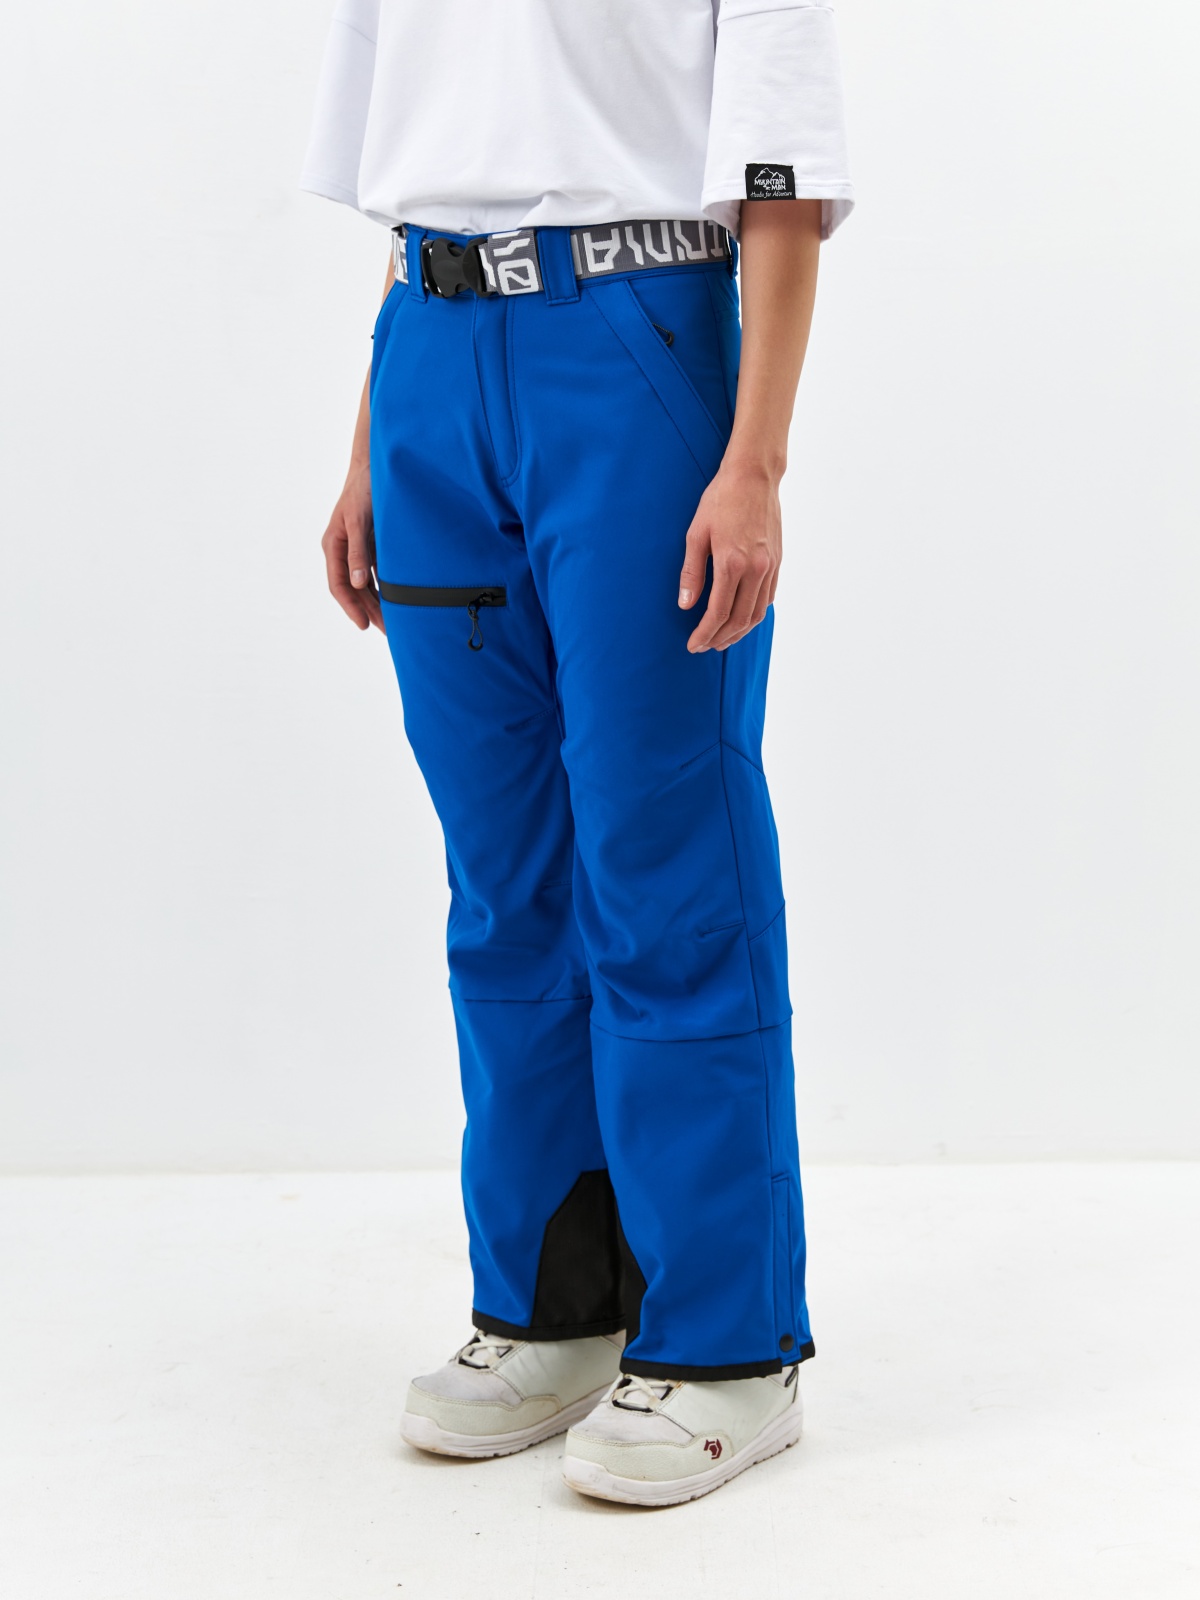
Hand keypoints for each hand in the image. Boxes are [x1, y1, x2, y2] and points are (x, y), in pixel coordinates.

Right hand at [321, 458, 382, 631]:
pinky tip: (398, 600)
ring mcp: (359, 547)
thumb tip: (358, 584)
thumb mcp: (359, 519)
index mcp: (333, 544)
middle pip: (354, 589)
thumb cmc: (364, 488)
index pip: (339, 584)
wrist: (378, 463)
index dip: (351, 607)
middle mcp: (344, 549)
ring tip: (394, 623)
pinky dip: (386, 587)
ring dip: (379, 602)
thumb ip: (357, 551)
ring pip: (367, 583)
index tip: (364, 625)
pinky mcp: (373, 544)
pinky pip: (378, 572)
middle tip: (388, 631)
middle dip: (369, 610)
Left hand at [677, 457, 781, 651]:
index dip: (705, 633)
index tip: (693, 645)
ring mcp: (770, 566)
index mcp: (732, 563)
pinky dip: (755, 614)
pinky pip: (768, 598)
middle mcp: (756, 569)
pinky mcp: (778, 561)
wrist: (754, 476)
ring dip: (739, 632)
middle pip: (740, 620)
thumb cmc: (721, 500)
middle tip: (705, 646)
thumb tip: (686, 604)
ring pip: (758, 613)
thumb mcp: (696, 534)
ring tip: (722, 639)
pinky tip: (742, 617)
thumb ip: (691, 572)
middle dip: (721, 638)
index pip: (718, 613)